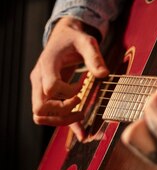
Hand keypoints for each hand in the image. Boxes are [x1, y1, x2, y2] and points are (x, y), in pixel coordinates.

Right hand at [30, 16, 108, 139]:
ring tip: (82, 113)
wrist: (63, 36)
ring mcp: (39, 88)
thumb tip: (104, 74)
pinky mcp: (44, 94)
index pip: (50, 88)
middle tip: (81, 104)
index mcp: (47, 64)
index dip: (68, 93)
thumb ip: (94, 57)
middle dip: (62, 112)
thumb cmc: (74, 38)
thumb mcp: (87, 42)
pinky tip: (82, 133)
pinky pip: (48, 115)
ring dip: (60, 120)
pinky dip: (62, 123)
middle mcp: (38, 78)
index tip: (82, 86)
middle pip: (40, 108)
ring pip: (40, 115)